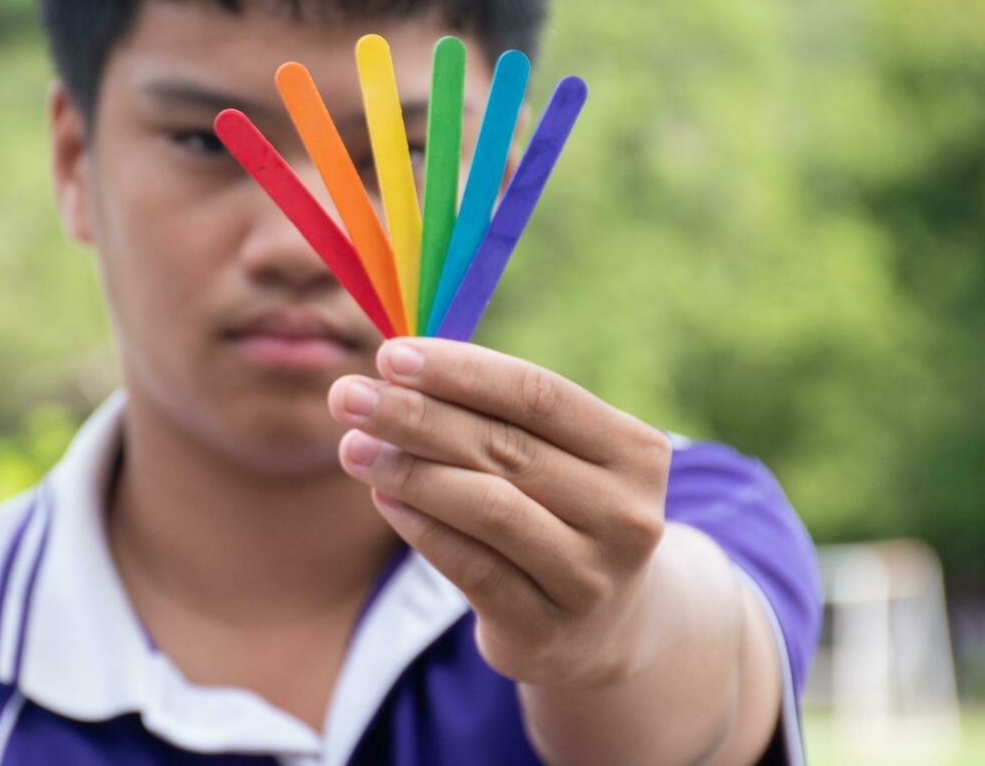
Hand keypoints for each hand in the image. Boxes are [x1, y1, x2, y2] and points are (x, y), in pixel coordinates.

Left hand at [328, 337, 674, 688]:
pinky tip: (382, 496)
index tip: (390, 355)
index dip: (460, 372)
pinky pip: (470, 568)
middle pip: (506, 449)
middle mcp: (625, 515)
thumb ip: (497, 412)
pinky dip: (420, 527)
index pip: (539, 395)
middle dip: (416, 416)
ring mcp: (590, 578)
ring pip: (488, 508)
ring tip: (354, 446)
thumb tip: (397, 366)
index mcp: (635, 452)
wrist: (606, 624)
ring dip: (410, 471)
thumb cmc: (562, 509)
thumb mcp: (559, 457)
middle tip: (348, 396)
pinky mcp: (545, 628)